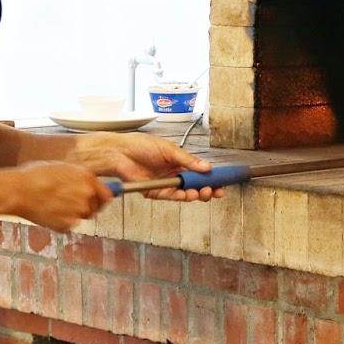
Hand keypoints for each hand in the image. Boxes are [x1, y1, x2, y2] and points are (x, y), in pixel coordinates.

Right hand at [7, 160, 112, 229]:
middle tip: (67, 201)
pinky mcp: (67, 225)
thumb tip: (90, 185)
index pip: (108, 195)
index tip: (98, 201)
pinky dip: (61, 221)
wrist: (18, 191)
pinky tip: (48, 211)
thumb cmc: (35, 175)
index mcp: (88, 179)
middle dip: (85, 206)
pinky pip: (68, 225)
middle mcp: (87, 196)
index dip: (101, 199)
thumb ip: (80, 178)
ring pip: (81, 217)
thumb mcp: (63, 168)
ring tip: (53, 203)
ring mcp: (78, 212)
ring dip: (72, 213)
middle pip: (95, 208)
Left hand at [68, 133, 224, 201]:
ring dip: (195, 194)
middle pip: (195, 185)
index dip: (211, 178)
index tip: (222, 181)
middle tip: (215, 191)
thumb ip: (188, 160)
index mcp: (179, 162)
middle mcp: (173, 174)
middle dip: (207, 189)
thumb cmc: (140, 146)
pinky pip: (171, 196)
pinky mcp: (155, 192)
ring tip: (203, 192)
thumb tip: (206, 167)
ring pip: (185, 193)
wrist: (121, 153)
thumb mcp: (169, 150)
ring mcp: (165, 184)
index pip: (199, 172)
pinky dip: (181, 197)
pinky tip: (188, 195)